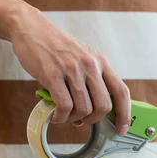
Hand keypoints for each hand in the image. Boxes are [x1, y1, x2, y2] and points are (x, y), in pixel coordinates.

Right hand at [8, 4, 130, 133]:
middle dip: (93, 119)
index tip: (122, 129)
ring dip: (73, 119)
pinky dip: (60, 117)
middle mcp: (90, 65)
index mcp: (101, 62)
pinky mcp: (53, 74)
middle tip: (81, 120)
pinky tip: (55, 115)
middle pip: (103, 106)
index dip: (125, 114)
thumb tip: (95, 110)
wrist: (31, 28)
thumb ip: (92, 79)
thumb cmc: (56, 47)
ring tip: (65, 115)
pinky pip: (64, 106)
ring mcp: (72, 69)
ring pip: (83, 109)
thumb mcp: (83, 57)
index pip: (121, 91)